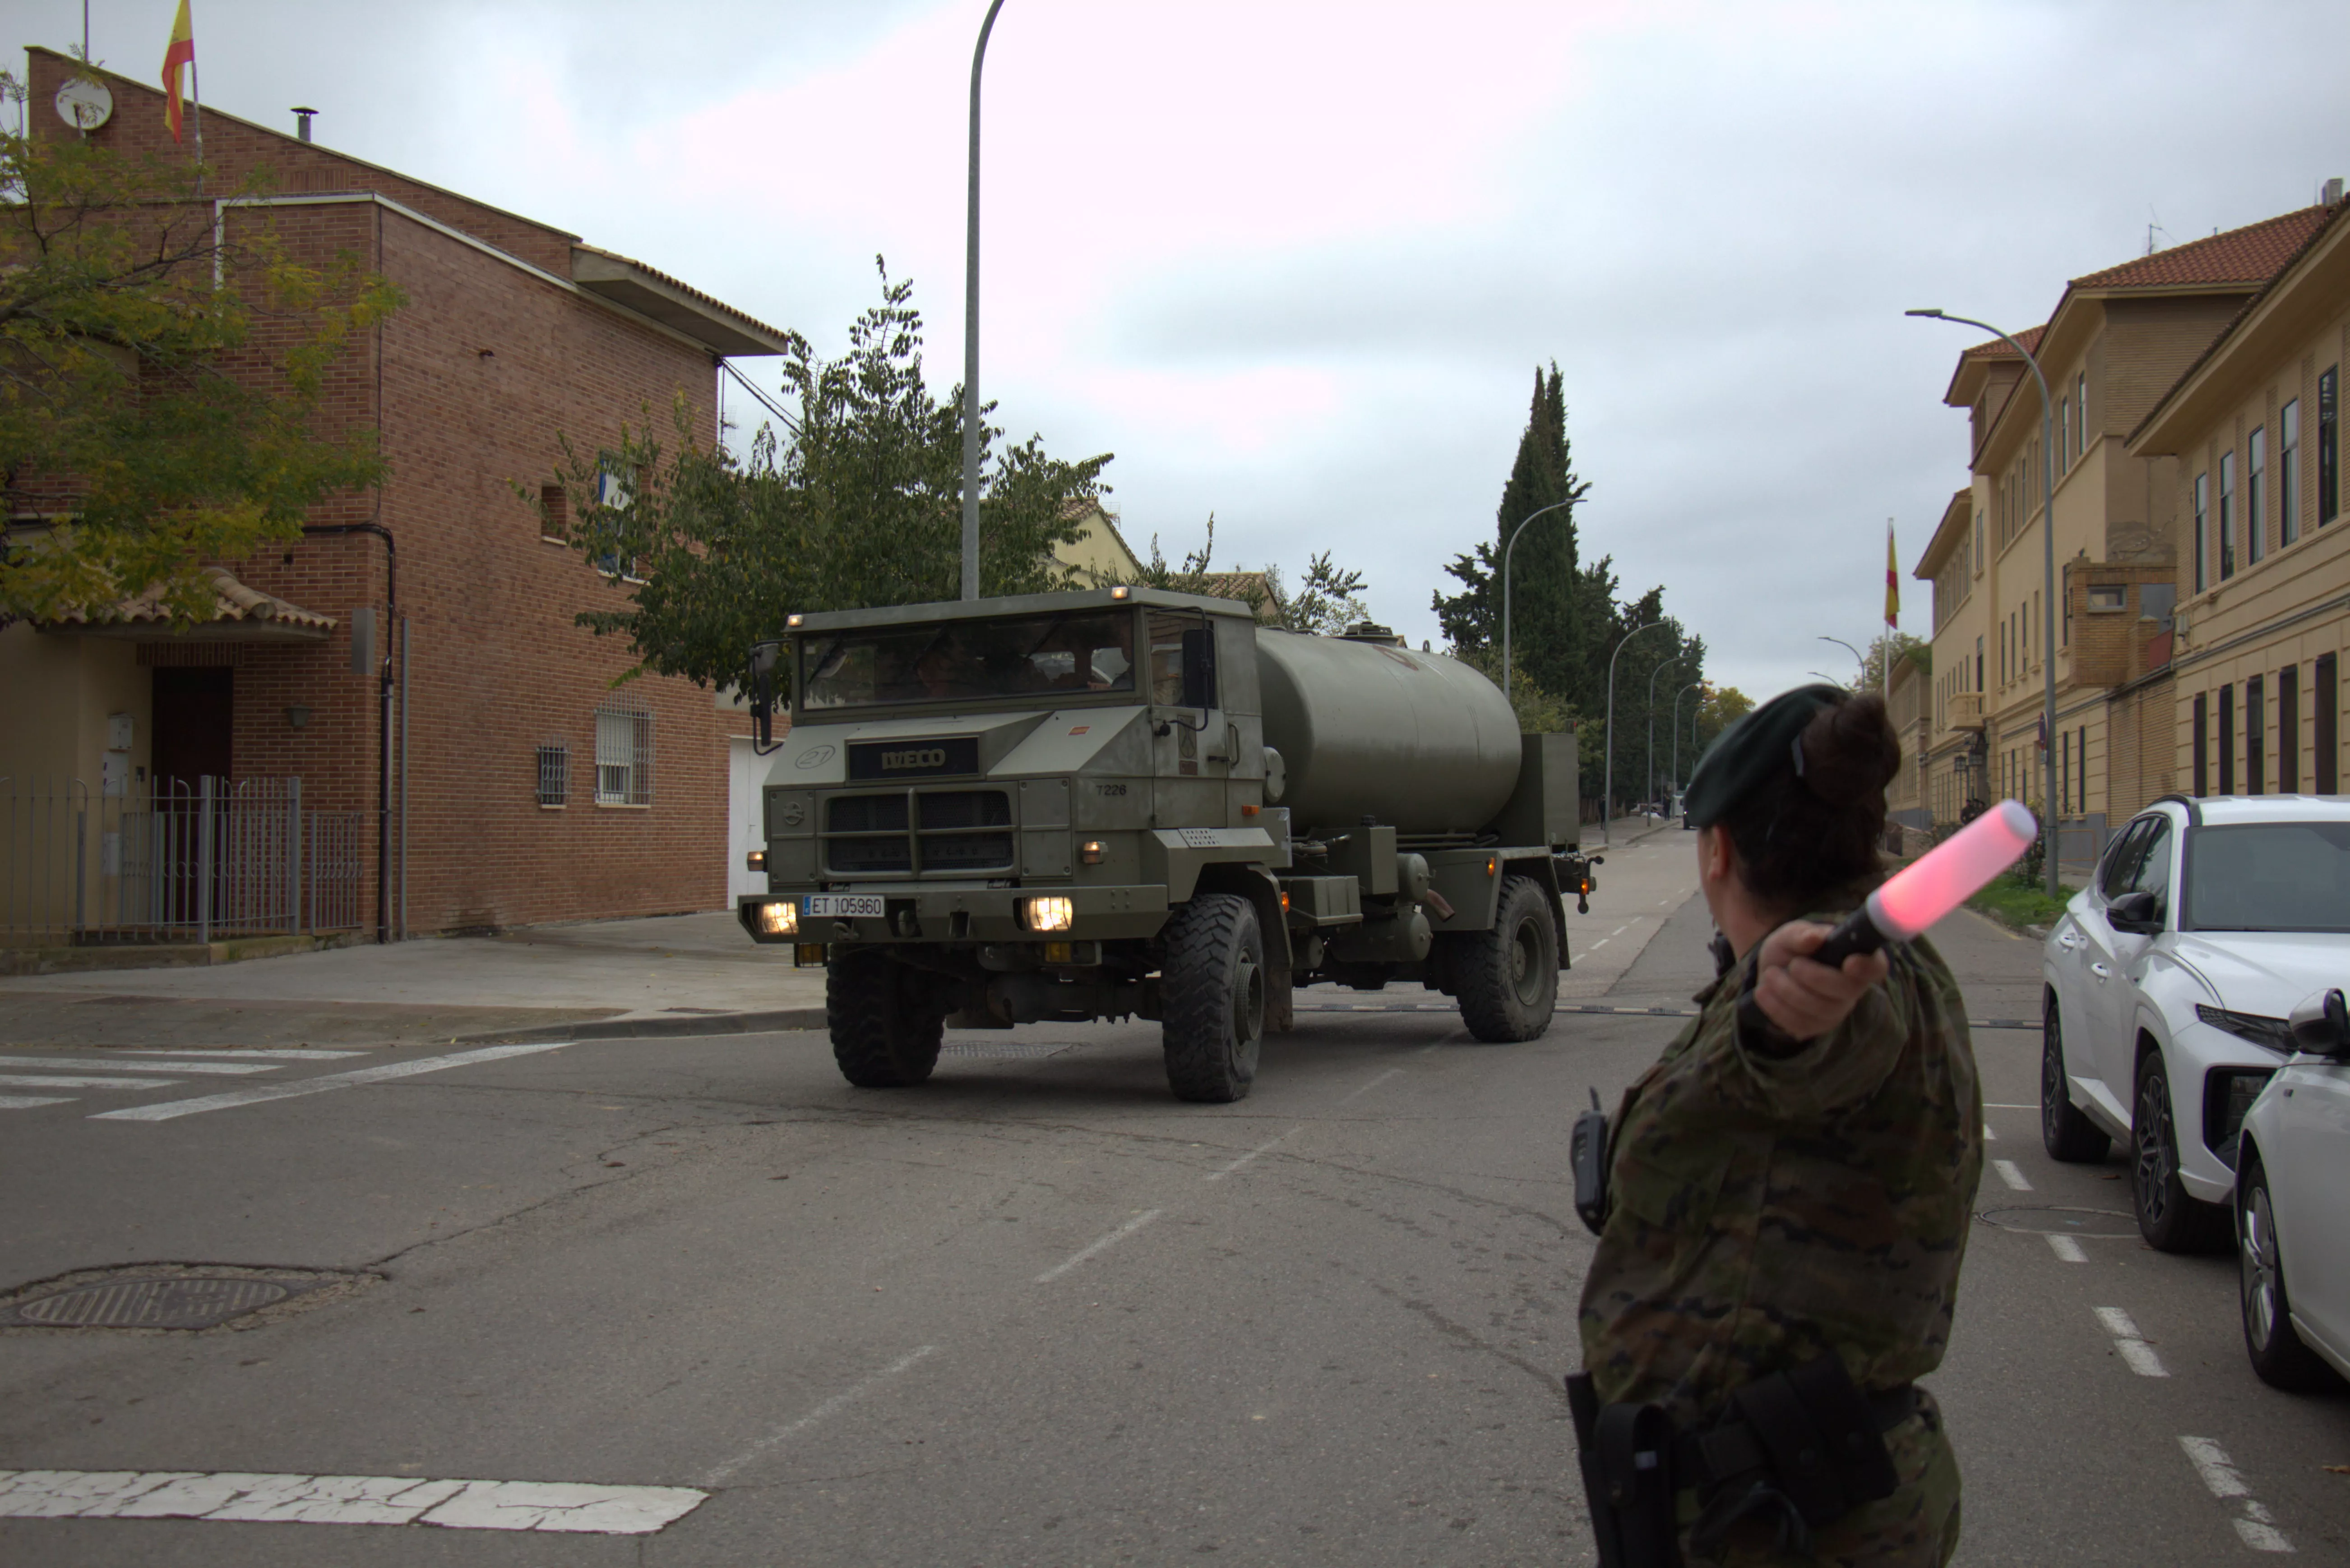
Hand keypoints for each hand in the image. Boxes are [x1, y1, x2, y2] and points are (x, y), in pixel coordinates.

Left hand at [1751, 920, 1890, 1041]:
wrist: (1771, 971)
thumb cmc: (1791, 948)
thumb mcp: (1791, 934)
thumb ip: (1801, 935)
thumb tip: (1814, 938)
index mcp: (1855, 958)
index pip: (1876, 967)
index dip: (1867, 967)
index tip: (1849, 962)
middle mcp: (1852, 988)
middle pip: (1845, 990)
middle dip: (1813, 977)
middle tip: (1793, 965)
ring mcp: (1836, 1010)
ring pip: (1819, 1009)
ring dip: (1787, 990)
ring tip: (1770, 973)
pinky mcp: (1815, 1026)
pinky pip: (1799, 1023)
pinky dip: (1775, 1006)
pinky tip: (1765, 991)